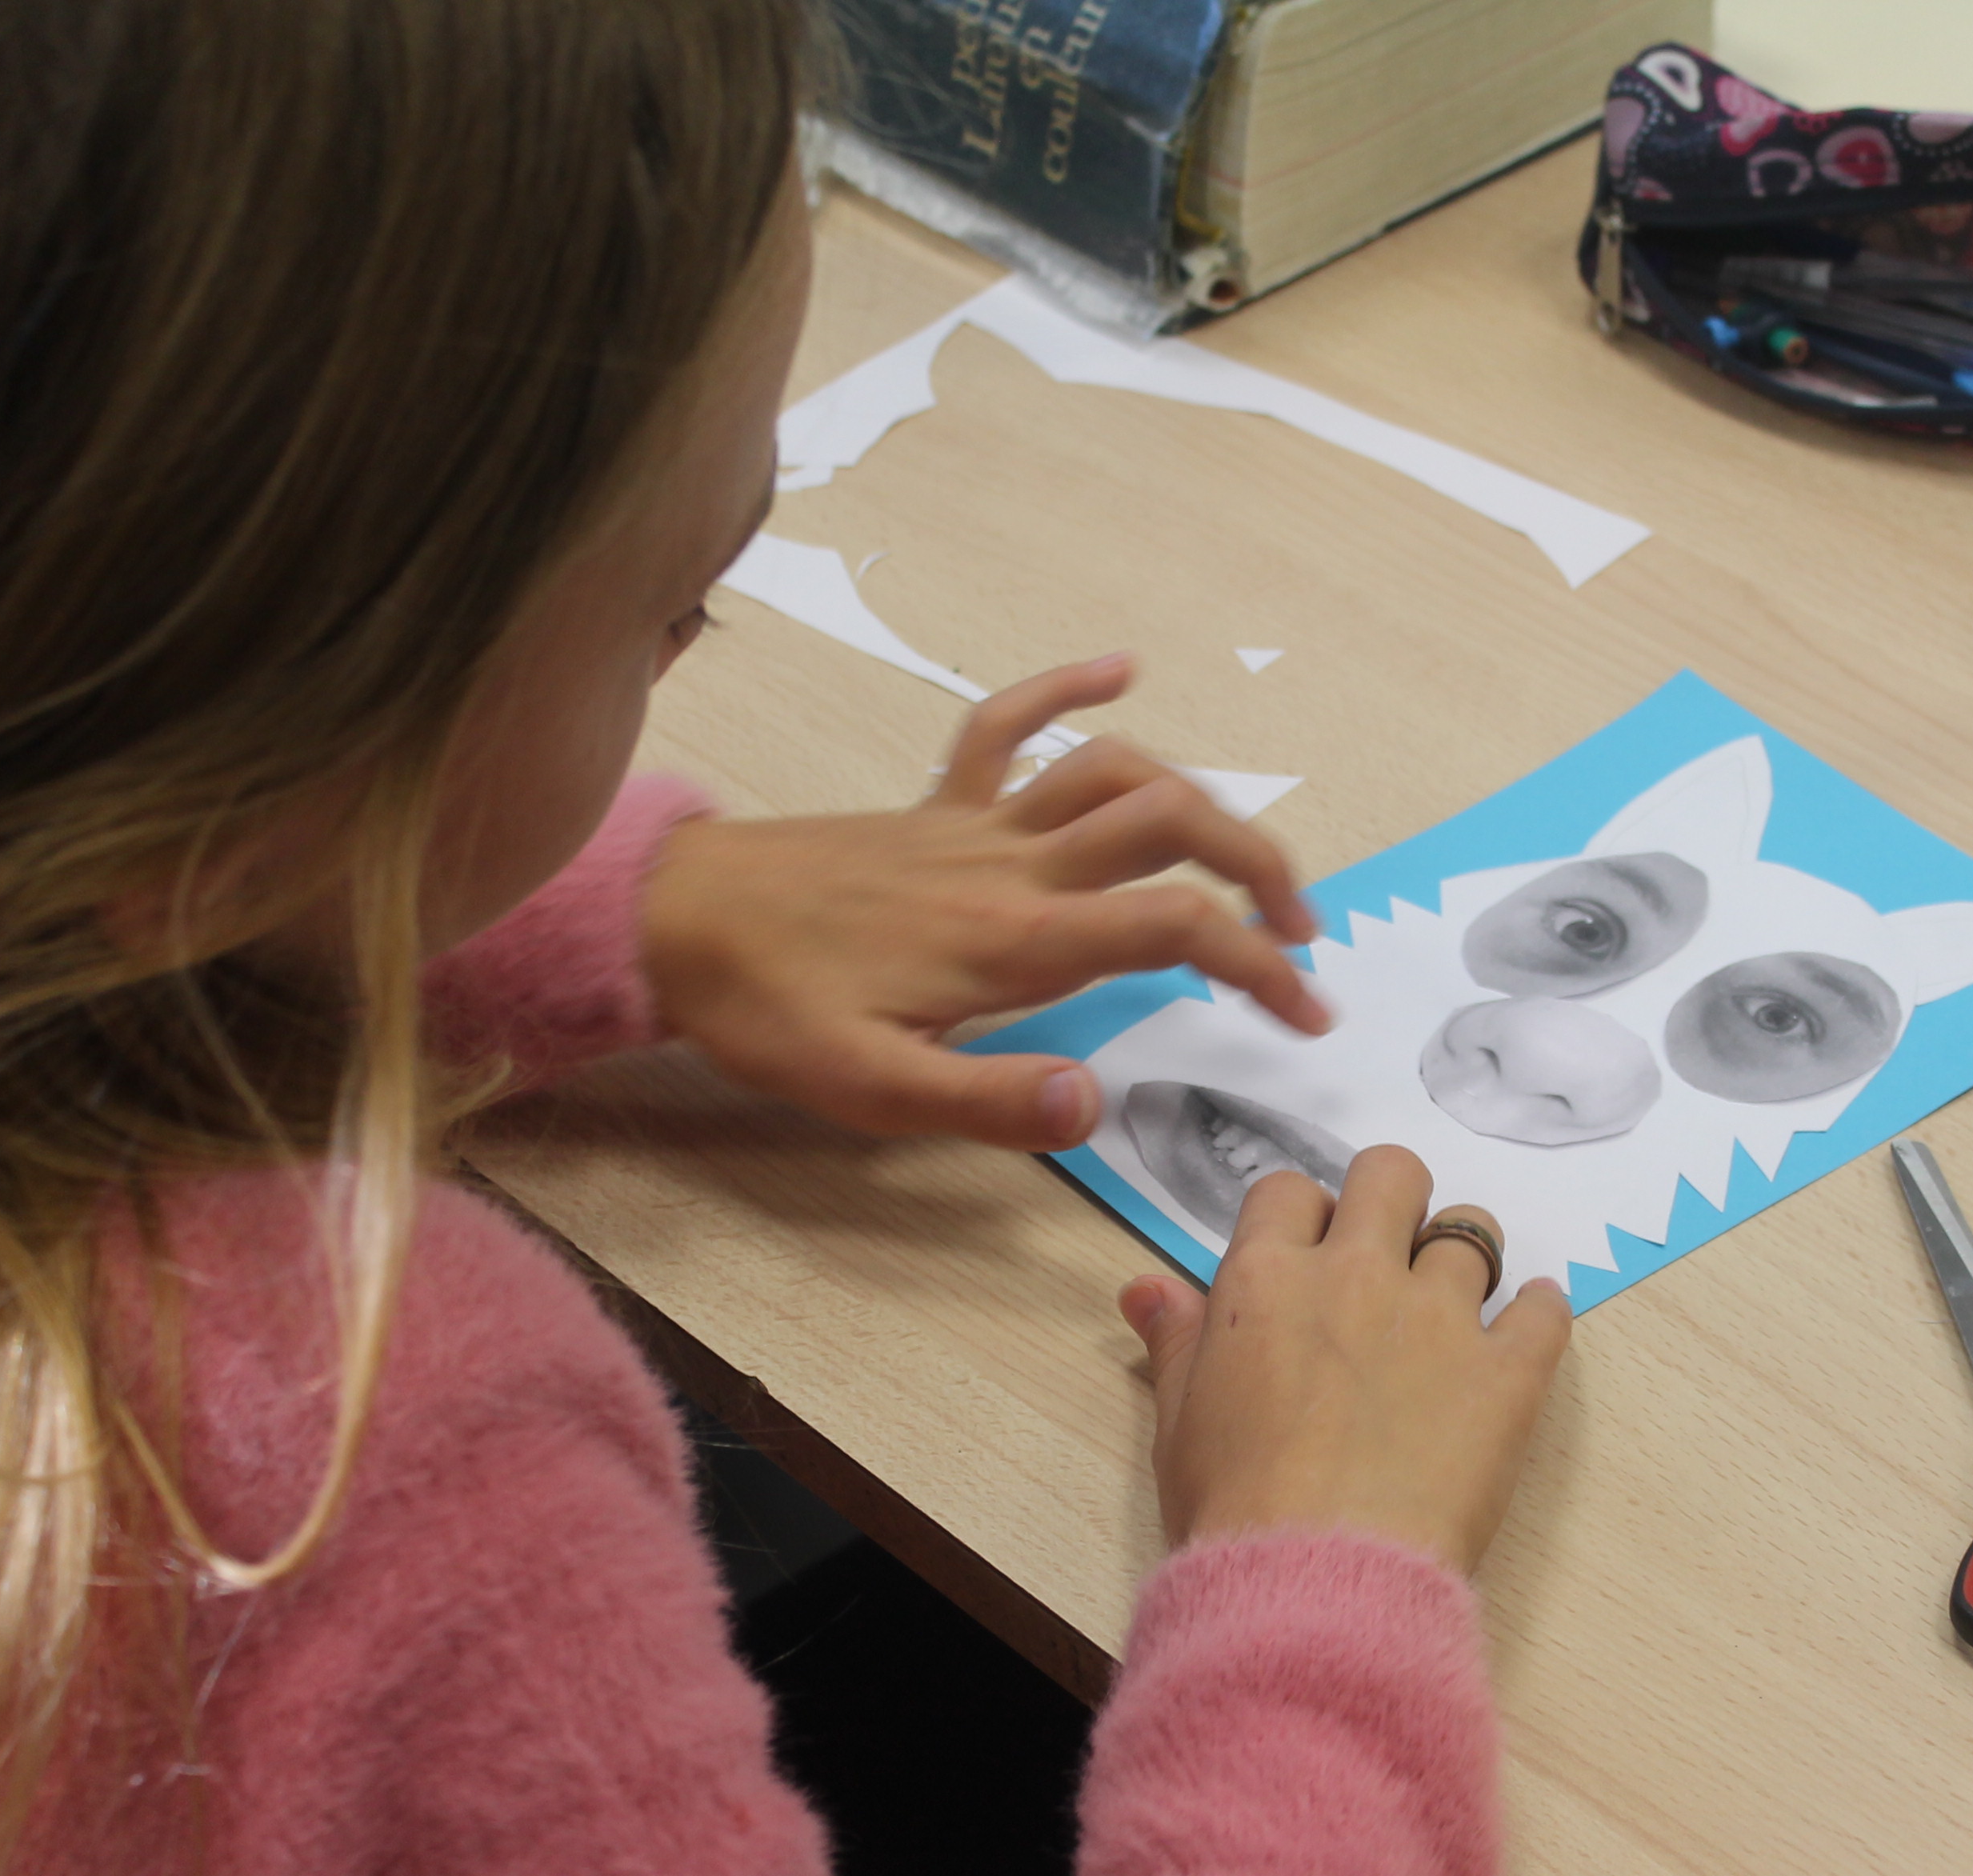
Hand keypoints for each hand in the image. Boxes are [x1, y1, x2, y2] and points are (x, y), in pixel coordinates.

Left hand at [638, 656, 1329, 1149]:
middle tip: (1299, 935)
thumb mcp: (870, 1089)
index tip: (1304, 1013)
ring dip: (1200, 802)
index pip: (1176, 931)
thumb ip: (987, 1102)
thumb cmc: (765, 1009)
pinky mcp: (934, 807)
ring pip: (1118, 775)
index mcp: (1013, 940)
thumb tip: (1092, 1107)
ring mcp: (974, 826)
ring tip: (1244, 858)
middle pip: (1175, 829)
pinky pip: (1009, 724)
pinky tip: (1120, 670)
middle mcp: (1011, 866)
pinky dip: (1069, 688)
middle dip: (1261, 869)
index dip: (1259, 966)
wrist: (668, 921)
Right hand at [1117, 1149, 1572, 1575]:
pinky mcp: (1508, 1373)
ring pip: (1474, 1231)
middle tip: (1390, 1251)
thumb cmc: (1234, 1509)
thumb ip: (1175, 1341)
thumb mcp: (1179, 1423)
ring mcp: (1441, 1319)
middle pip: (1391, 1173)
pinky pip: (1546, 1311)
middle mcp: (1357, 1276)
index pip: (1288, 1191)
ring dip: (1466, 1253)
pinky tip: (1531, 1324)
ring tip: (1458, 1299)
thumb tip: (1146, 1285)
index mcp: (1268, 1281)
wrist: (1317, 1582)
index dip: (1300, 1217)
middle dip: (1393, 1198)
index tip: (1308, 1256)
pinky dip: (1542, 1311)